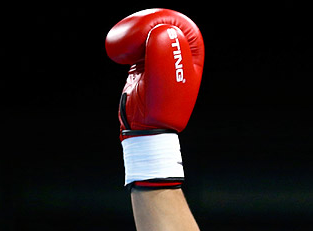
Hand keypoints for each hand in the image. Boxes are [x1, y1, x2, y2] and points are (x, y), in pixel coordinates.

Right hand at [106, 9, 203, 187]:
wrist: (144, 127)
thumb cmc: (161, 105)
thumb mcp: (166, 74)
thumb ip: (165, 45)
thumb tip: (159, 29)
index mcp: (192, 58)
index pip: (182, 25)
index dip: (164, 20)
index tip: (149, 29)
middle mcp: (178, 57)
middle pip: (161, 24)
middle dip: (144, 25)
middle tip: (132, 36)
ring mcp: (160, 60)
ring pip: (146, 32)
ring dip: (133, 34)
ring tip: (125, 48)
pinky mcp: (142, 65)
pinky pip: (135, 45)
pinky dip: (126, 45)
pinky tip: (120, 54)